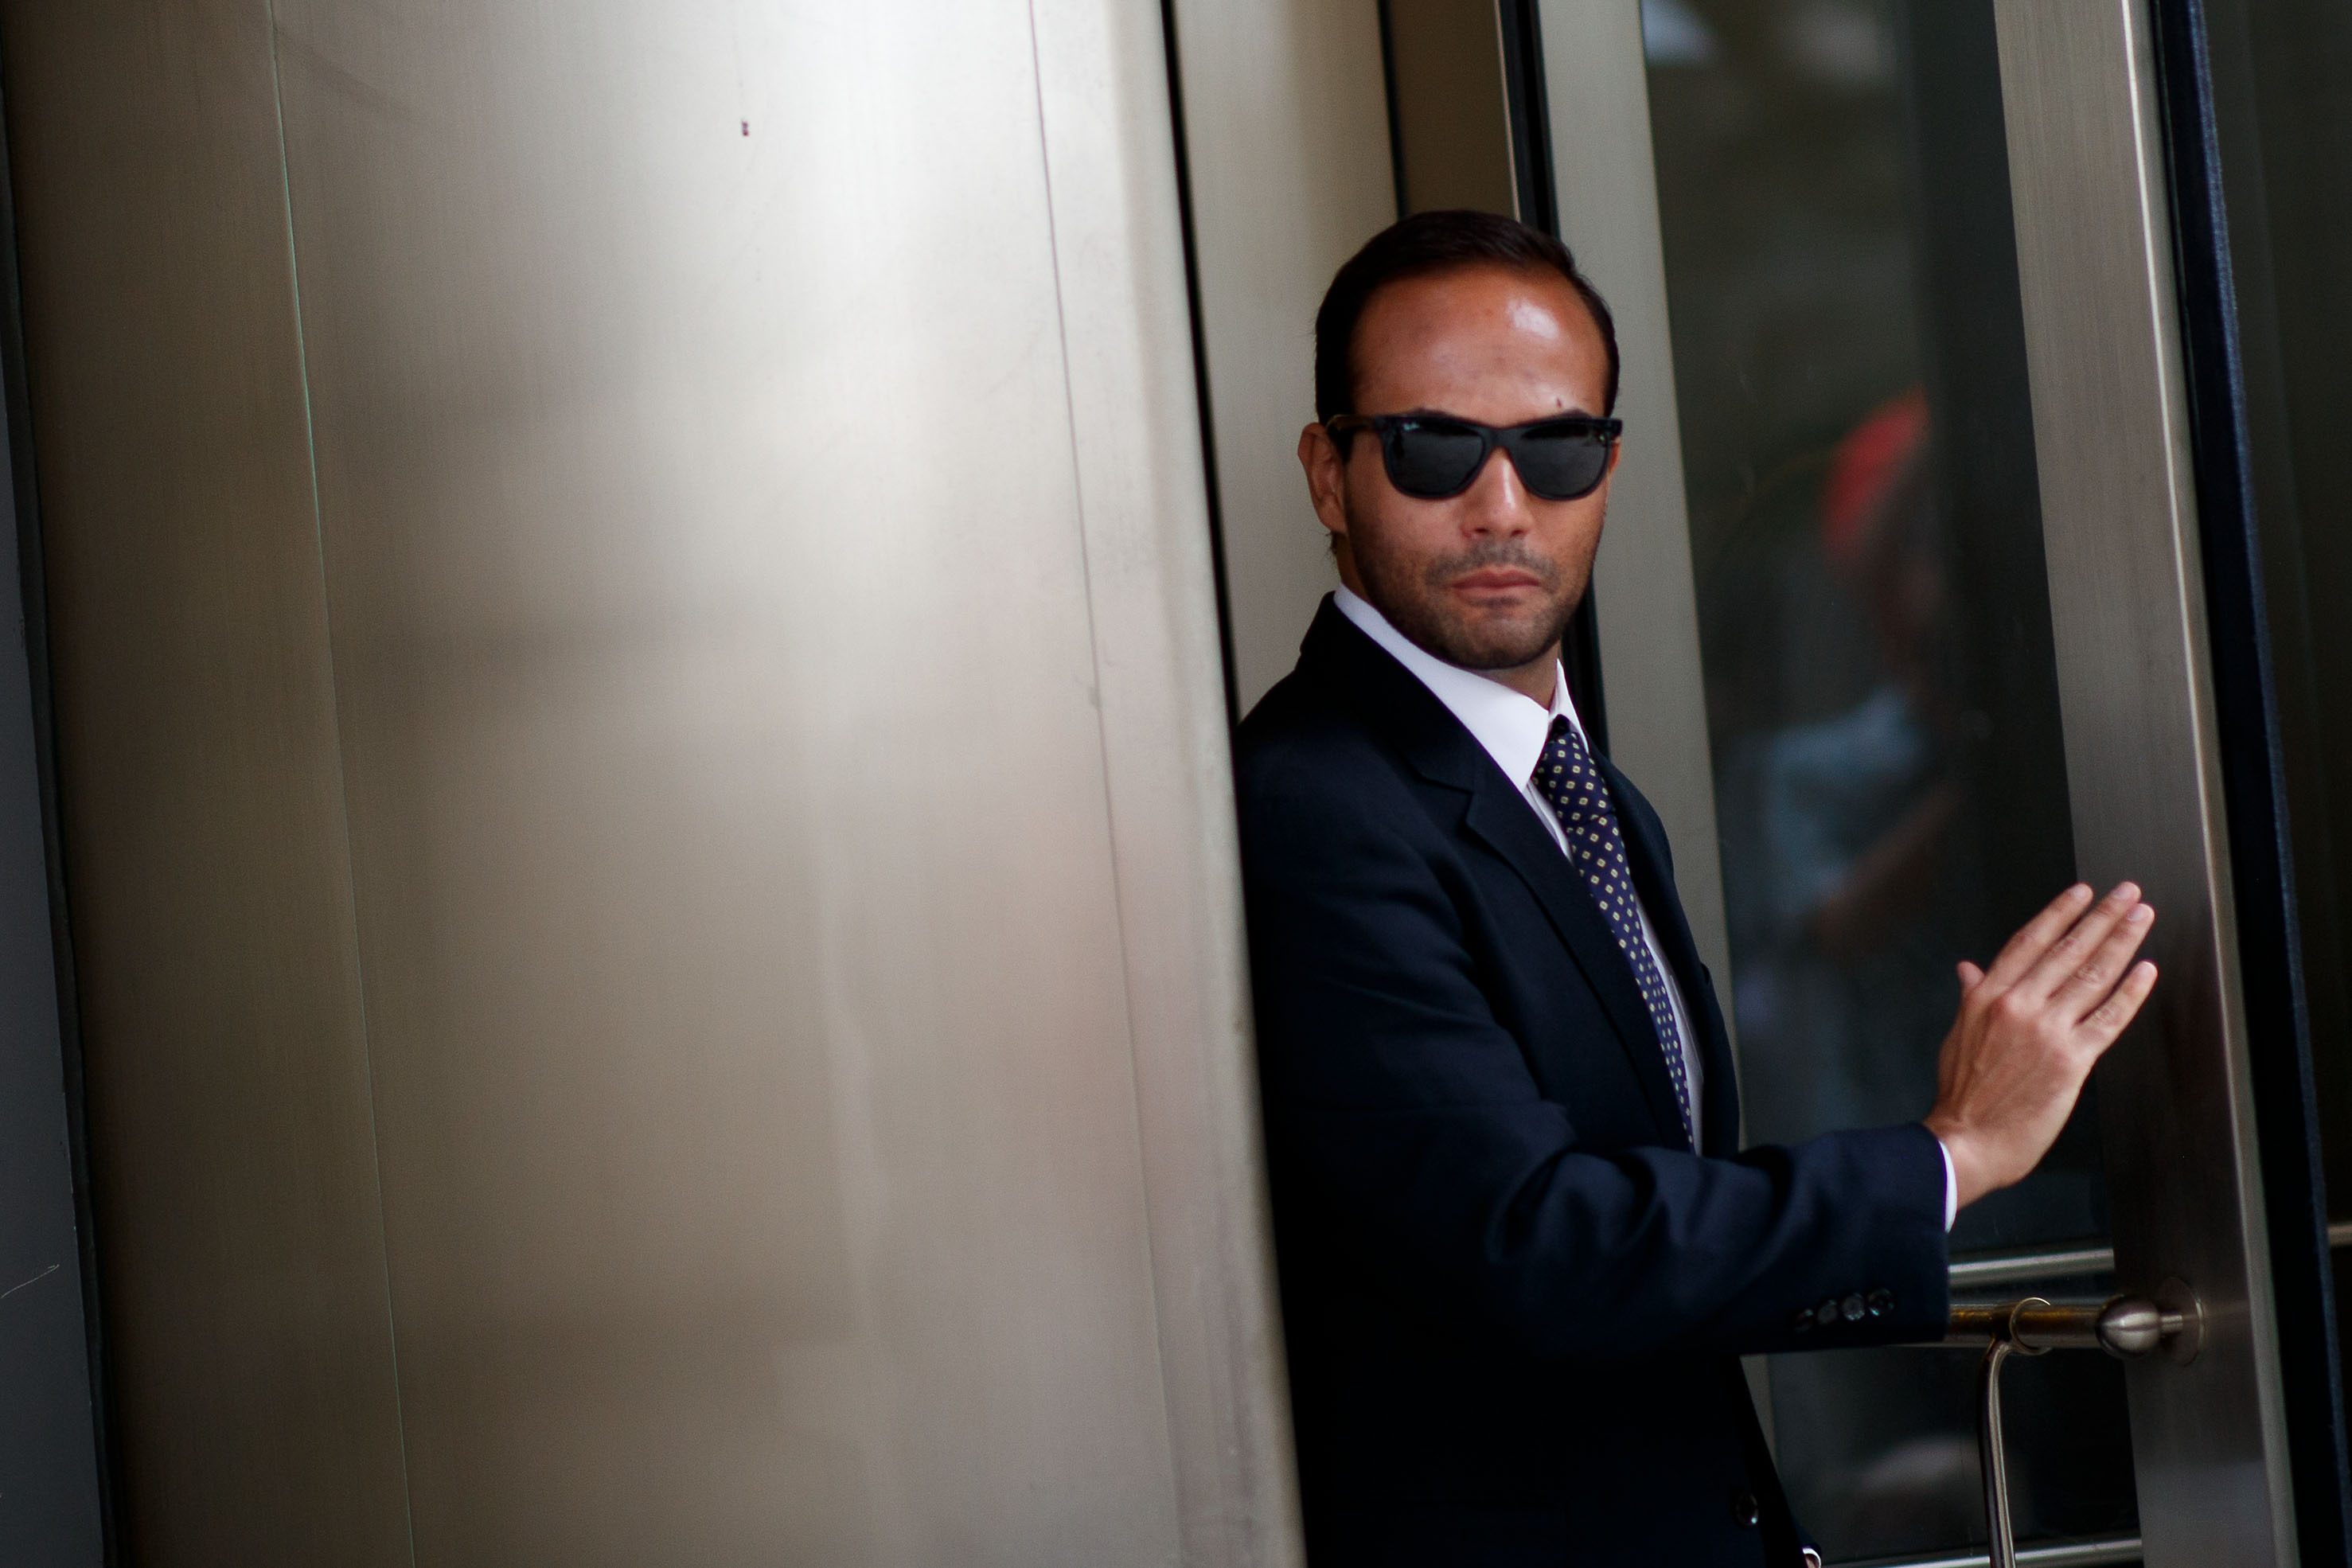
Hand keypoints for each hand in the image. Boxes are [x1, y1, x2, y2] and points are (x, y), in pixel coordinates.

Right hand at [1923, 882, 2158, 1209]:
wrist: (1965, 1141)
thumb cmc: (1960, 1096)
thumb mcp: (1957, 1035)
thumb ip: (1971, 997)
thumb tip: (1969, 968)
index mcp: (1987, 996)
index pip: (2029, 942)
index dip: (2058, 914)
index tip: (2082, 894)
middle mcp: (2018, 1005)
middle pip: (2068, 950)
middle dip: (2102, 917)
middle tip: (2128, 893)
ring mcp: (2046, 1030)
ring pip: (2092, 976)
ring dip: (2121, 942)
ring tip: (2142, 918)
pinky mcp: (2071, 1059)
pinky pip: (2109, 1018)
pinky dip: (2130, 992)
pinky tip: (2146, 970)